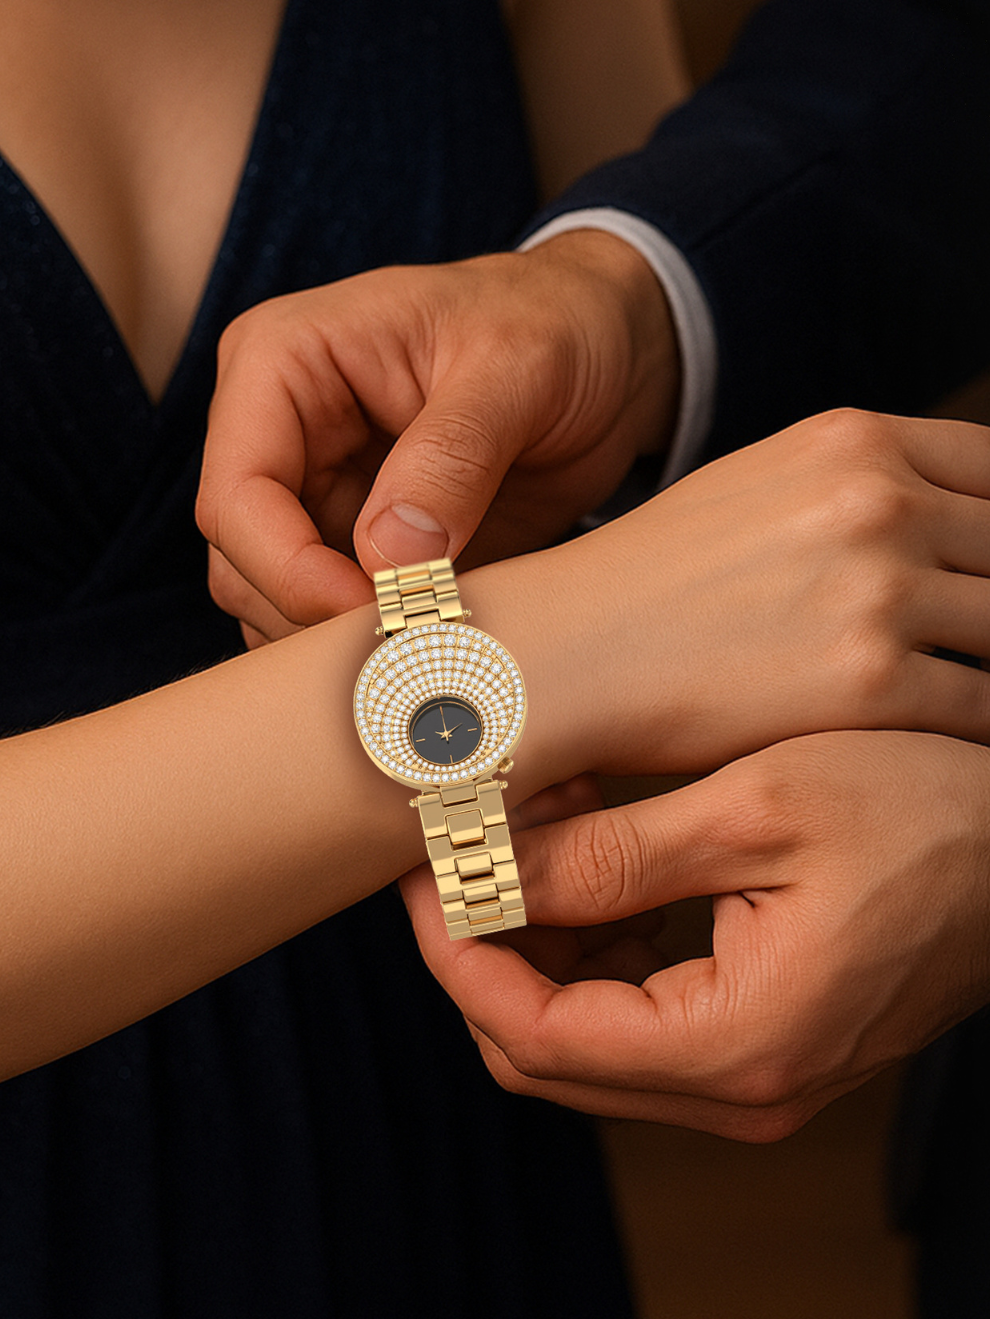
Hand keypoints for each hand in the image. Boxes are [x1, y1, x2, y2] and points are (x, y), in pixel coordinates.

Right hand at [195, 230, 676, 645]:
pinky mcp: (359, 547)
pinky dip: (375, 645)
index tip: (381, 610)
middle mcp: (282, 434)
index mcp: (283, 363)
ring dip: (343, 642)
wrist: (608, 351)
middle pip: (244, 564)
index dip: (292, 570)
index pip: (237, 495)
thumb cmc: (555, 324)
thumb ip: (452, 457)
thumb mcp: (518, 368)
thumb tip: (391, 557)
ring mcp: (316, 496)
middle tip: (418, 641)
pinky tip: (441, 644)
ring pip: (277, 605)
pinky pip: (332, 619)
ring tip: (437, 644)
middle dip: (318, 616)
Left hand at [400, 731, 989, 1139]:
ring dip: (539, 936)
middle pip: (542, 1050)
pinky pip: (637, 1008)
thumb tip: (486, 871)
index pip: (531, 1035)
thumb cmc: (926, 812)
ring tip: (534, 827)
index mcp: (734, 1045)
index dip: (455, 953)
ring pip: (583, 1029)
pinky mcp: (759, 1032)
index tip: (423, 872)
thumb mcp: (757, 811)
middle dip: (487, 946)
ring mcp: (750, 1068)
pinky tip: (594, 851)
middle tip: (469, 842)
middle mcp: (737, 1086)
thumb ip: (613, 855)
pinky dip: (594, 939)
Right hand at [520, 408, 989, 774]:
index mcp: (851, 444)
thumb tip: (934, 523)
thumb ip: (853, 490)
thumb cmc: (647, 584)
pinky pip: (982, 711)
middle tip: (982, 642)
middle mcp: (876, 504)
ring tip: (971, 693)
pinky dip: (981, 736)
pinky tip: (953, 748)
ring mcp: (877, 592)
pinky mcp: (869, 687)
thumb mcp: (754, 492)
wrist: (566, 657)